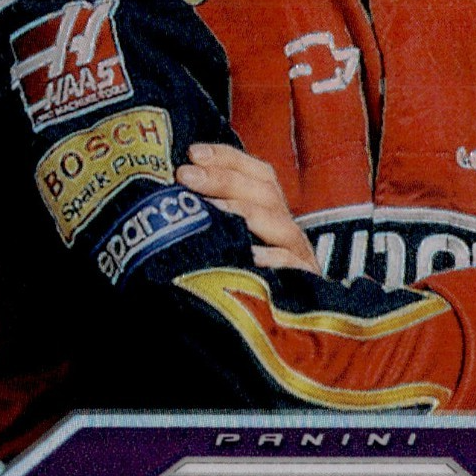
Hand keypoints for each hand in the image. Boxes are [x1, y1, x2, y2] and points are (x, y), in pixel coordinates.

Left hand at [176, 143, 320, 273]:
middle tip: (185, 175)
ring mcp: (297, 253)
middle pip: (263, 192)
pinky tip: (250, 256)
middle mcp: (285, 226)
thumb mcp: (227, 239)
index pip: (256, 172)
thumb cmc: (239, 272)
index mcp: (270, 210)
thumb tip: (172, 189)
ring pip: (278, 224)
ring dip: (243, 212)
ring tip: (212, 209)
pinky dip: (274, 258)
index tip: (193, 153)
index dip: (226, 158)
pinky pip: (292, 265)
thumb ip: (210, 215)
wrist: (283, 322)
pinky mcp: (304, 280)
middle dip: (223, 179)